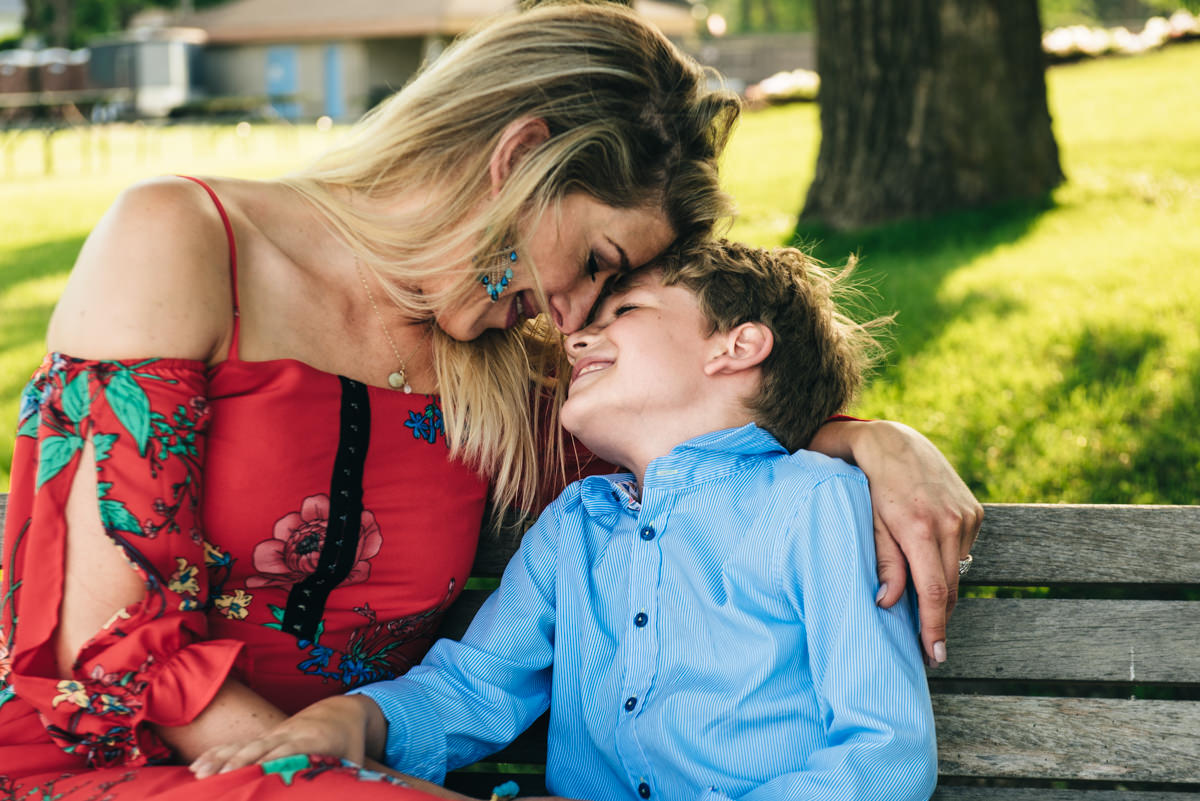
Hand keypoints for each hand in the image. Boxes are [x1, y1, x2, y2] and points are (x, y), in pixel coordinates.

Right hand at [189, 695, 382, 778]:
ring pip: (242, 746)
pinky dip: (216, 754)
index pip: (286, 752)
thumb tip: (352, 794)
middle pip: (257, 749)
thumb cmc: (349, 742)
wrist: (342, 710)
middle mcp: (287, 734)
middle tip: (213, 782)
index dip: (267, 764)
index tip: (250, 779)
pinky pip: (236, 744)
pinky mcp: (264, 737)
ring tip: (197, 776)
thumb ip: (349, 778)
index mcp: (311, 740)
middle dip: (236, 764)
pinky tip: (197, 768)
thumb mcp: (354, 760)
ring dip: (219, 760)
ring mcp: (273, 734)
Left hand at [809, 419, 981, 664]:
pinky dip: (947, 560)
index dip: (934, 627)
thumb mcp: (870, 524)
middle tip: (931, 649)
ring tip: (924, 607)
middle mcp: (950, 523)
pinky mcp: (974, 511)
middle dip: (940, 620)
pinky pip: (963, 549)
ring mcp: (967, 516)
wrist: (893, 442)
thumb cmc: (871, 486)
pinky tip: (929, 556)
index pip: (933, 592)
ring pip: (958, 570)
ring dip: (943, 590)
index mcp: (920, 529)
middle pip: (950, 588)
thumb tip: (888, 604)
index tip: (934, 654)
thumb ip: (884, 563)